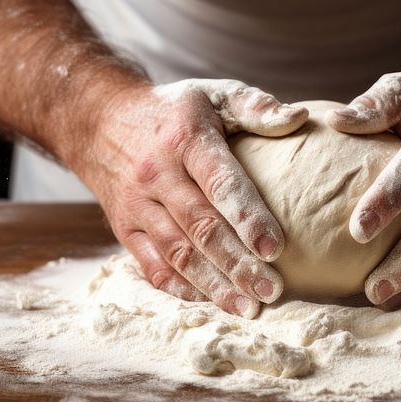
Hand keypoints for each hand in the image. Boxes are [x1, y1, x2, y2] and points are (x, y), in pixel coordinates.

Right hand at [74, 78, 307, 317]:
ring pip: (177, 253)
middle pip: (200, 227)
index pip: (220, 183)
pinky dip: (181, 288)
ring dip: (213, 285)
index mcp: (185, 139)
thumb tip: (299, 119)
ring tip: (248, 307)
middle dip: (237, 264)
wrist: (101, 119)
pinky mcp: (124, 229)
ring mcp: (136, 205)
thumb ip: (256, 107)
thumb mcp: (214, 94)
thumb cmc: (174, 111)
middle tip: (272, 291)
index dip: (248, 218)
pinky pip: (152, 265)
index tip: (277, 249)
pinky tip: (210, 301)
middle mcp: (156, 175)